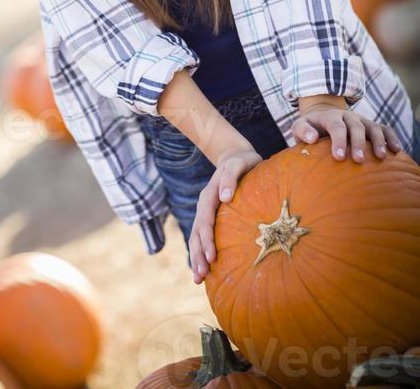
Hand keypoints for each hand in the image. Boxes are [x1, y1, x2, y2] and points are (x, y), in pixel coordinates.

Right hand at [189, 146, 262, 284]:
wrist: (235, 157)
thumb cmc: (241, 162)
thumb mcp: (237, 164)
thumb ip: (230, 178)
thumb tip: (225, 197)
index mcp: (209, 195)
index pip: (205, 220)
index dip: (206, 239)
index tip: (212, 257)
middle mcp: (204, 205)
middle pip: (196, 233)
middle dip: (198, 255)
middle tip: (201, 276)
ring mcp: (206, 212)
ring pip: (196, 237)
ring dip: (196, 257)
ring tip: (198, 279)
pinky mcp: (212, 218)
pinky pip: (203, 237)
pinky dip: (201, 252)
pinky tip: (206, 269)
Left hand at [292, 104, 403, 162]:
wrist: (322, 118)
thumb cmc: (310, 129)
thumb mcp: (299, 127)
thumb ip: (302, 131)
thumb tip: (312, 138)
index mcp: (329, 116)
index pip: (336, 126)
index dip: (338, 140)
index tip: (338, 156)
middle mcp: (347, 116)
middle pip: (355, 126)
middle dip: (358, 143)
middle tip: (358, 160)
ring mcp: (361, 120)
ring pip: (372, 127)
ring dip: (378, 141)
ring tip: (381, 157)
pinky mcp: (371, 126)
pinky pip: (384, 129)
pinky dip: (391, 137)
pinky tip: (396, 150)